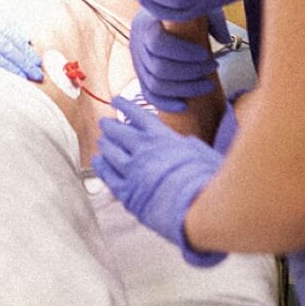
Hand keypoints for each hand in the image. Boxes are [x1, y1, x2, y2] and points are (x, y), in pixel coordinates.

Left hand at [0, 0, 42, 81]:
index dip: (8, 67)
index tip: (22, 78)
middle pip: (5, 45)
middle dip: (23, 62)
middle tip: (38, 76)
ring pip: (10, 33)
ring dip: (24, 49)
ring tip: (37, 63)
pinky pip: (7, 18)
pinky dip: (19, 30)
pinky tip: (28, 40)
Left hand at [93, 97, 227, 266]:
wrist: (198, 205)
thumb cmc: (206, 180)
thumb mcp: (202, 153)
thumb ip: (189, 146)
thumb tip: (186, 143)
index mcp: (162, 137)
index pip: (138, 116)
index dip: (125, 107)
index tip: (116, 101)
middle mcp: (143, 150)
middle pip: (120, 133)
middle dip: (110, 126)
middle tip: (105, 123)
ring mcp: (133, 171)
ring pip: (111, 152)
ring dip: (104, 144)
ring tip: (101, 141)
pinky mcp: (127, 193)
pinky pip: (109, 177)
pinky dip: (102, 167)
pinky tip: (98, 162)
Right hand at [129, 11, 216, 112]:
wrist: (157, 13)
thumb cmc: (179, 11)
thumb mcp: (196, 7)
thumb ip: (212, 18)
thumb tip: (223, 39)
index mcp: (147, 23)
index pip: (158, 43)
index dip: (183, 52)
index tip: (206, 54)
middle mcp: (137, 43)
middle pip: (158, 67)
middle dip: (190, 72)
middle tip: (213, 66)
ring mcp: (137, 62)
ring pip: (155, 84)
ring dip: (184, 88)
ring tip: (208, 84)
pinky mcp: (140, 76)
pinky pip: (149, 95)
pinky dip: (166, 103)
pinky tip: (185, 106)